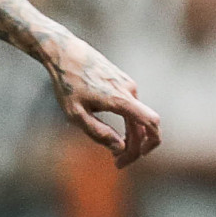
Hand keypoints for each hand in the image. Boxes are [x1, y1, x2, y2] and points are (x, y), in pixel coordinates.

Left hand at [43, 34, 161, 167]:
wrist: (64, 52)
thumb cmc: (67, 83)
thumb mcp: (75, 114)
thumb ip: (98, 132)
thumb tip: (119, 148)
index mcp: (120, 99)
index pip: (151, 123)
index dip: (150, 144)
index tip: (135, 158)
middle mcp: (129, 90)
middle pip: (143, 125)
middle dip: (134, 147)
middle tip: (117, 163)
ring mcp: (128, 84)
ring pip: (137, 117)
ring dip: (130, 136)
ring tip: (114, 152)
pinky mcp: (123, 81)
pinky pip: (131, 107)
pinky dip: (127, 123)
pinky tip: (113, 132)